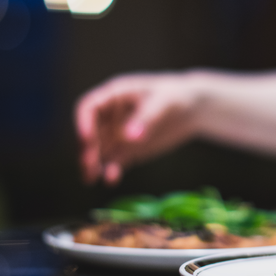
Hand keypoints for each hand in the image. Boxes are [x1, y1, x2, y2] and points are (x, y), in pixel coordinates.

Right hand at [75, 72, 203, 185]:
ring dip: (93, 164)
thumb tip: (129, 137)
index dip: (83, 123)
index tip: (85, 140)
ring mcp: (119, 134)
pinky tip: (111, 180)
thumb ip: (146, 119)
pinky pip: (114, 162)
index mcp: (115, 95)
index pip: (89, 107)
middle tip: (88, 166)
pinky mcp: (129, 150)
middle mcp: (111, 116)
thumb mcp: (164, 103)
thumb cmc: (177, 96)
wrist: (192, 109)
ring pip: (99, 151)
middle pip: (91, 133)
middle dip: (87, 149)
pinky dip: (110, 171)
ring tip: (91, 179)